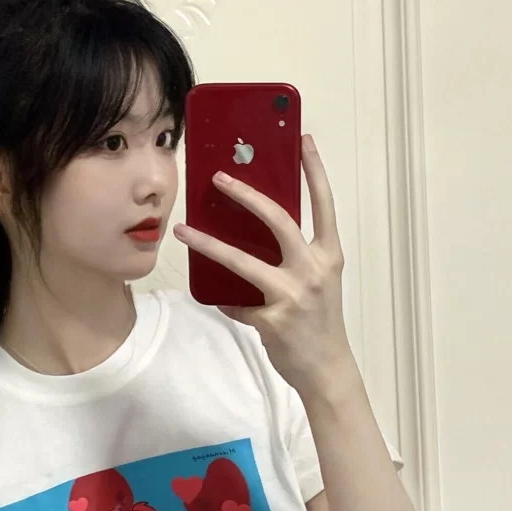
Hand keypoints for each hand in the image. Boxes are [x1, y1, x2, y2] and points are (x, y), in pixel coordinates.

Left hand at [174, 135, 357, 398]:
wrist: (327, 369)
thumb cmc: (320, 323)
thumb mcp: (318, 282)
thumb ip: (294, 258)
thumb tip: (251, 237)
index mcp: (328, 256)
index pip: (324, 205)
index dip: (315, 171)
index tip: (304, 141)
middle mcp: (313, 269)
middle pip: (278, 220)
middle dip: (246, 195)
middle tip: (219, 178)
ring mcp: (292, 294)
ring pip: (242, 260)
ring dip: (208, 244)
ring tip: (183, 230)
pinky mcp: (272, 318)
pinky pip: (236, 302)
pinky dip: (226, 300)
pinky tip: (219, 300)